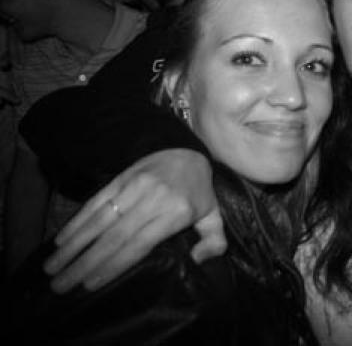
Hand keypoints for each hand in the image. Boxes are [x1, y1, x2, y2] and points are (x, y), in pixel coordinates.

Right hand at [44, 148, 225, 292]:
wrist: (185, 151)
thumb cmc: (197, 192)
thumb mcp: (213, 215)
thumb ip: (214, 240)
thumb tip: (198, 260)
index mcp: (176, 213)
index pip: (138, 244)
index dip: (113, 265)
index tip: (90, 284)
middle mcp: (152, 200)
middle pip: (113, 237)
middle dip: (84, 264)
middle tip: (61, 285)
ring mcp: (134, 187)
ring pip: (99, 220)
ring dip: (72, 246)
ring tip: (52, 268)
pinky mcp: (120, 178)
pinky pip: (95, 202)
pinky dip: (76, 222)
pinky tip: (61, 241)